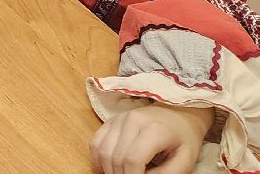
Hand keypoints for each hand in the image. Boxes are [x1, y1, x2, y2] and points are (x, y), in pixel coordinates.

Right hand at [90, 103, 210, 173]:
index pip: (133, 159)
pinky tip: (108, 168)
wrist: (178, 113)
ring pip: (102, 150)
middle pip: (116, 157)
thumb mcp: (185, 160)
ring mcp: (119, 119)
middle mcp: (132, 120)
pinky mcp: (111, 120)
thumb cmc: (184, 139)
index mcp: (154, 130)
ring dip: (108, 169)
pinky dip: (98, 158)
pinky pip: (96, 141)